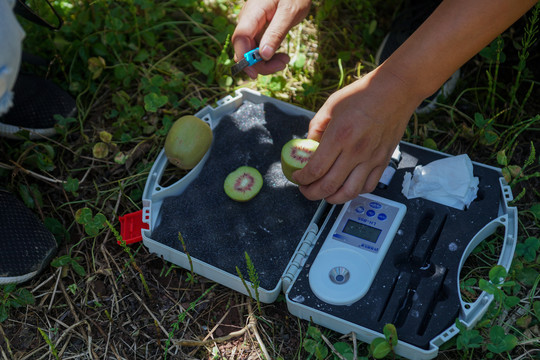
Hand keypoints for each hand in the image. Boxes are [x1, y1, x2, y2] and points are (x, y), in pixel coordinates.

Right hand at [231, 0, 310, 77]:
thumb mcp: (289, 13)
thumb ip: (276, 33)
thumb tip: (264, 55)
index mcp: (253, 13)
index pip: (240, 38)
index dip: (244, 58)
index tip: (255, 72)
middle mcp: (249, 20)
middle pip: (243, 48)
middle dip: (259, 63)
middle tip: (282, 64)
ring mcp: (253, 25)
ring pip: (250, 50)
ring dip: (265, 61)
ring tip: (284, 59)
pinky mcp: (259, 29)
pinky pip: (257, 47)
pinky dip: (267, 55)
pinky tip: (280, 55)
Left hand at [292, 67, 423, 203]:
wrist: (395, 90)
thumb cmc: (363, 94)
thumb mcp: (330, 106)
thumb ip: (316, 128)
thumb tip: (308, 147)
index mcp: (339, 136)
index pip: (315, 170)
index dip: (302, 178)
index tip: (297, 177)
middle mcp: (356, 151)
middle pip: (329, 186)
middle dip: (311, 193)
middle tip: (305, 189)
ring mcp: (371, 158)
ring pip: (349, 193)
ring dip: (331, 198)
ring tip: (323, 193)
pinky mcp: (383, 161)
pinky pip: (368, 186)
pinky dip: (354, 192)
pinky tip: (345, 186)